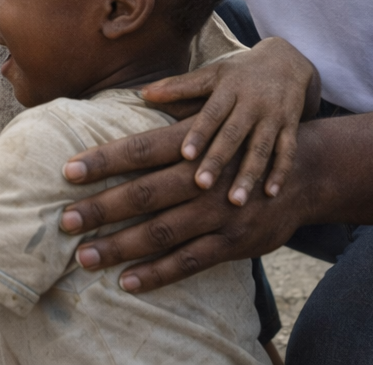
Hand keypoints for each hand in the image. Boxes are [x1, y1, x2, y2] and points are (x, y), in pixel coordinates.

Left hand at [60, 131, 314, 292]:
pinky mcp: (235, 242)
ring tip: (84, 257)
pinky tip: (127, 280)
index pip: (141, 149)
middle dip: (102, 208)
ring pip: (164, 232)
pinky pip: (191, 261)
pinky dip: (159, 272)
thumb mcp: (218, 119)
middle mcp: (205, 178)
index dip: (104, 159)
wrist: (308, 171)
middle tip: (65, 221)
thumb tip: (139, 92)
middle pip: (145, 193)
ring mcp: (220, 213)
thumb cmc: (245, 141)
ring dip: (122, 246)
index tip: (68, 170)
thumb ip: (178, 106)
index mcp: (194, 143)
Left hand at [136, 37, 319, 203]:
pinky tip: (271, 194)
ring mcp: (274, 116)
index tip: (185, 155)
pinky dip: (281, 173)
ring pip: (262, 148)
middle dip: (219, 160)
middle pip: (234, 134)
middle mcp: (252, 103)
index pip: (211, 113)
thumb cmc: (239, 73)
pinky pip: (288, 152)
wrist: (287, 62)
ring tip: (236, 202)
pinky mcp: (291, 127)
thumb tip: (142, 93)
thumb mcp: (211, 74)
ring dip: (250, 174)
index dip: (198, 133)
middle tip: (201, 186)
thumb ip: (179, 87)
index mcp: (228, 89)